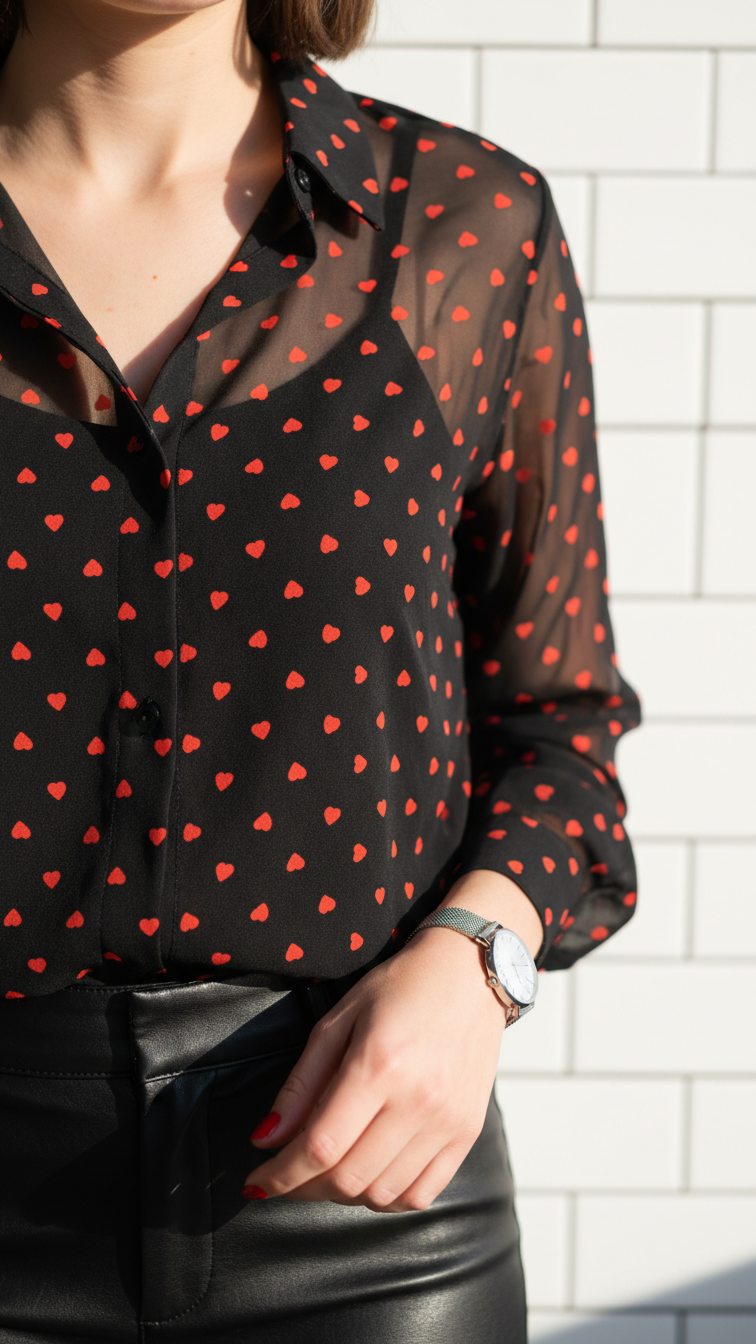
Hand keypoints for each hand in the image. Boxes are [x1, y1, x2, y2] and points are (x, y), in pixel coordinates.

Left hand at [243, 870, 542, 1212]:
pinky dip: (387, 1198)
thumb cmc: (402, 987)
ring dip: (342, 1194)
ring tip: (326, 1170)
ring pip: (382, 1194)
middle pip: (347, 1178)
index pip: (319, 1146)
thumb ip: (301, 1083)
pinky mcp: (467, 1133)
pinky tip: (369, 1175)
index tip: (257, 1182)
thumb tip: (266, 1138)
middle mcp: (417, 1100)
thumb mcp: (339, 1019)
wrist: (471, 975)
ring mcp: (447, 1121)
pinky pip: (421, 1194)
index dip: (280, 1174)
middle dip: (303, 1188)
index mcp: (378, 1064)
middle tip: (286, 1175)